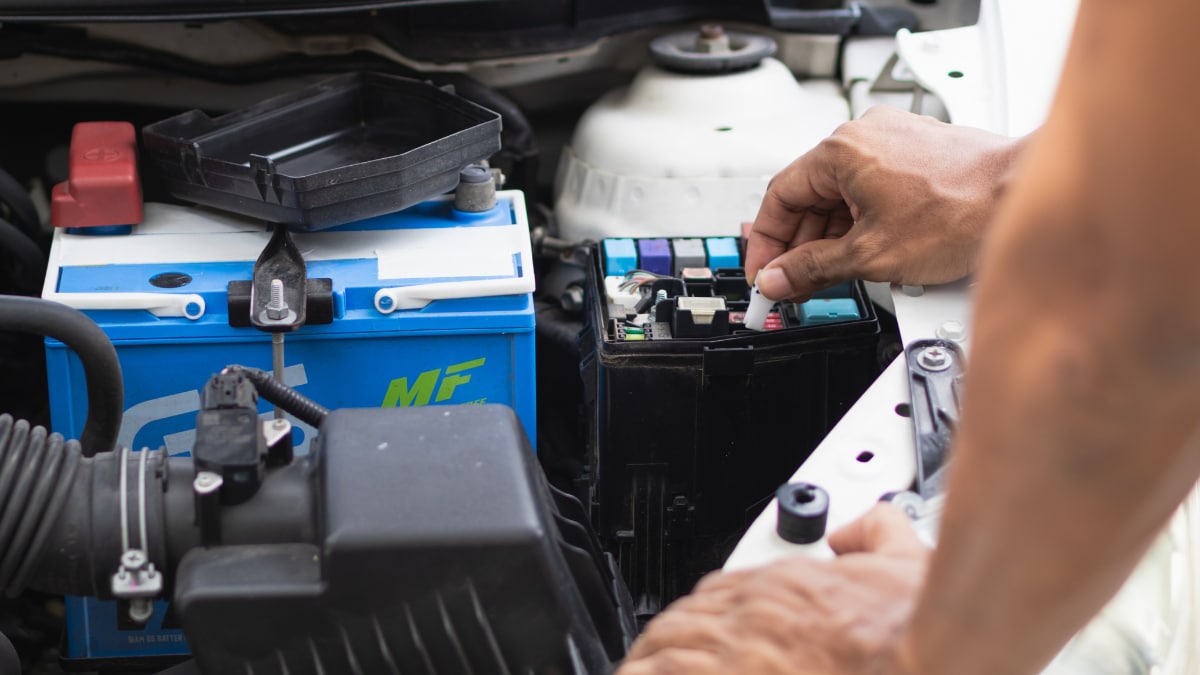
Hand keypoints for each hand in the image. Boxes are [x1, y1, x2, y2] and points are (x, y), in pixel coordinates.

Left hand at [615, 504, 929, 674]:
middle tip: (664, 657)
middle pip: (686, 618)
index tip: (708, 629)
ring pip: (665, 647)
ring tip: (640, 670)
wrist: (924, 659)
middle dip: (677, 638)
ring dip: (652, 660)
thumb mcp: (907, 562)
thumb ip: (878, 534)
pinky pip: (662, 674)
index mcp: (782, 583)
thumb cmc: (908, 628)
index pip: (722, 588)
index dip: (710, 611)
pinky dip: (646, 673)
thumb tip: (864, 524)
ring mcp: (733, 656)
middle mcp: (750, 615)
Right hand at [745, 106, 1024, 300]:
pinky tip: (864, 254)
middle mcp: (864, 136)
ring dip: (831, 238)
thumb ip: (811, 269)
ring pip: (841, 196)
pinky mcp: (915, 154)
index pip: (780, 197)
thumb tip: (778, 280)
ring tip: (832, 276)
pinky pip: (870, 190)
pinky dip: (860, 222)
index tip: (764, 273)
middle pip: (810, 197)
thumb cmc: (963, 210)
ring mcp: (892, 142)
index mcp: (841, 150)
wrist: (1022, 195)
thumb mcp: (870, 255)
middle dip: (800, 246)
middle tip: (793, 284)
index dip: (766, 243)